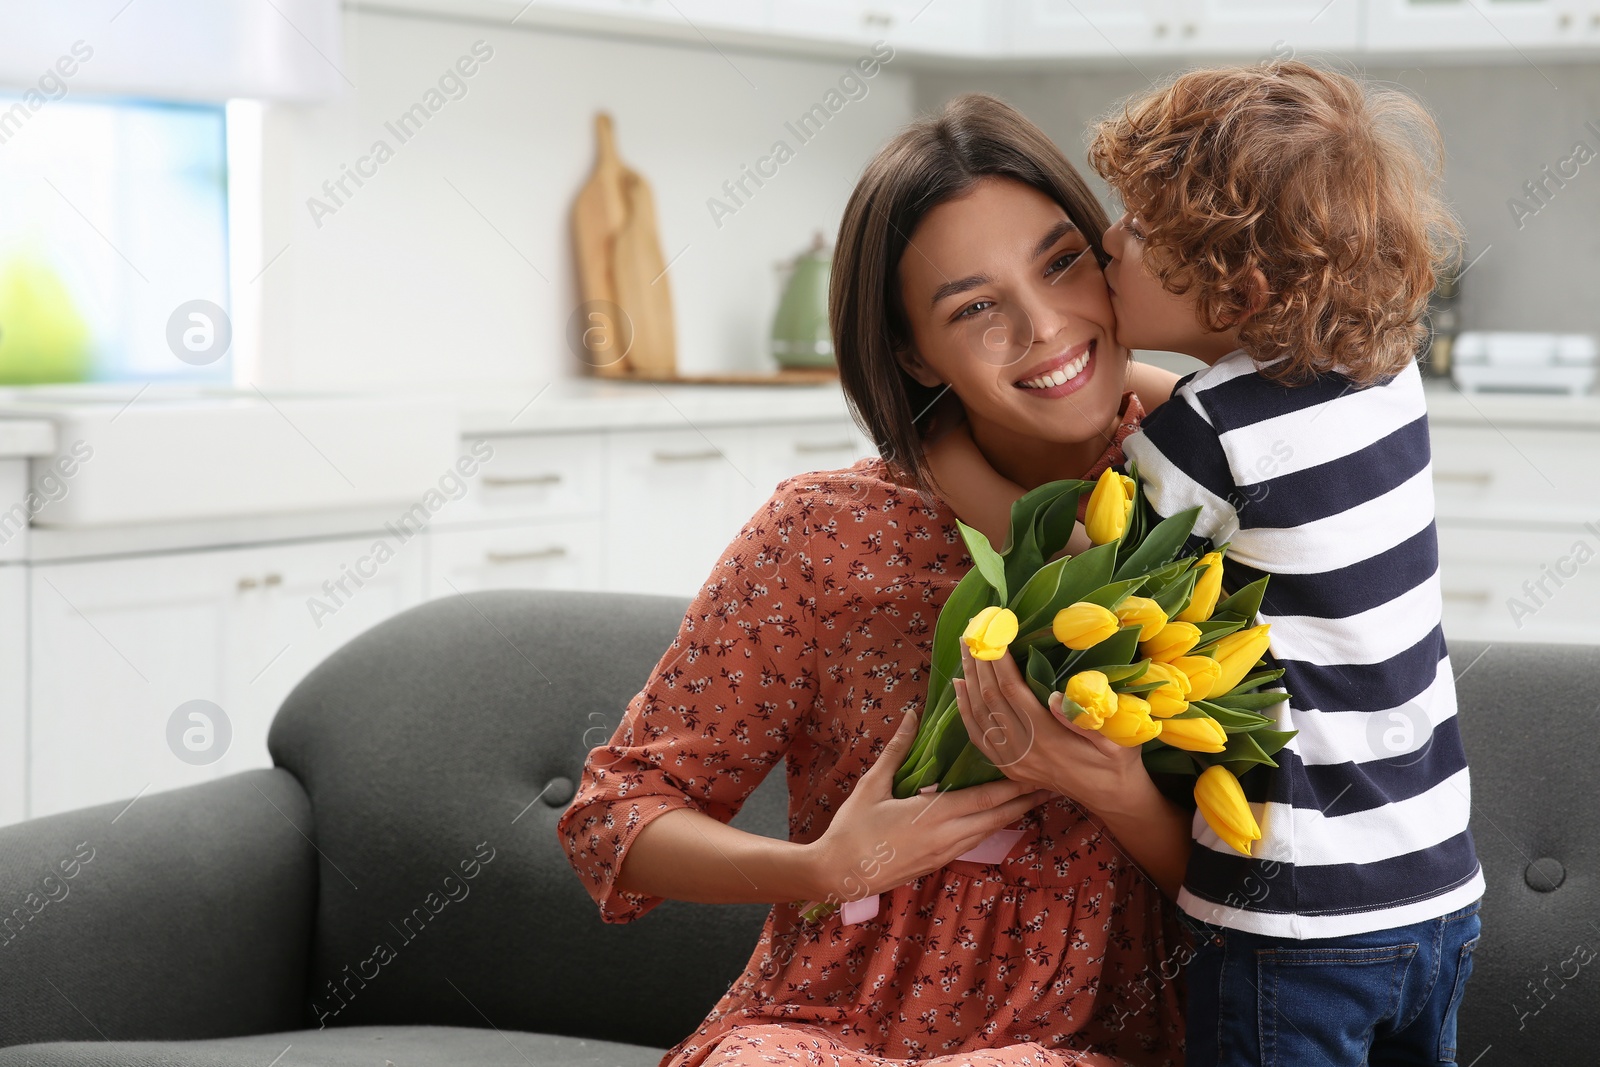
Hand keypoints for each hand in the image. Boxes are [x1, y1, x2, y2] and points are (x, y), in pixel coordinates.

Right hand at [808, 706, 1052, 904]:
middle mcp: (947, 836)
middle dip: (1025, 800)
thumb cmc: (852, 828)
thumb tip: (913, 715)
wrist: (838, 874)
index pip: (986, 798)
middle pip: (998, 817)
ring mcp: (945, 852)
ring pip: (989, 832)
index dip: (1015, 785)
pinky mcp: (939, 862)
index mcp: (933, 814)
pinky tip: (997, 816)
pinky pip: (974, 841)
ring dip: (1012, 814)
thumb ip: (896, 749)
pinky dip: (991, 826)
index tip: (1038, 770)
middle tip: (1051, 783)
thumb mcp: (871, 784)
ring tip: (1032, 798)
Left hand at [954, 643, 1151, 816]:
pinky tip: (960, 687)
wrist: (1111, 797)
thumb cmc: (1117, 762)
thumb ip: (1086, 721)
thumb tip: (1057, 696)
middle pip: (990, 698)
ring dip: (969, 680)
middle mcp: (1024, 749)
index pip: (1012, 691)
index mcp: (1048, 738)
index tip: (993, 635)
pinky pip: (978, 736)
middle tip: (971, 632)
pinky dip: (965, 709)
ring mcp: (1013, 761)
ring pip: (980, 715)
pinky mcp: (1009, 767)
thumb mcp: (1116, 741)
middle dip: (979, 663)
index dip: (999, 662)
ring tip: (964, 649)